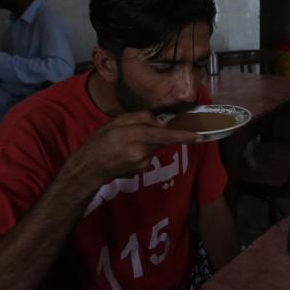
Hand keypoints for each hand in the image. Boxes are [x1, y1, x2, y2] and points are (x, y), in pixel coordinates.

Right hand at [65, 111, 202, 184]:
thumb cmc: (100, 141)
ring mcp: (143, 164)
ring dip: (146, 142)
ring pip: (154, 147)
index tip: (199, 135)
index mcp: (137, 137)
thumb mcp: (116, 121)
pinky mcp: (142, 170)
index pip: (165, 135)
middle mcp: (143, 152)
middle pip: (160, 139)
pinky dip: (141, 151)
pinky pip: (148, 155)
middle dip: (155, 133)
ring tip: (125, 143)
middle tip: (134, 131)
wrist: (90, 167)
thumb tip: (158, 122)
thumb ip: (140, 118)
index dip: (184, 136)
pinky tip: (125, 153)